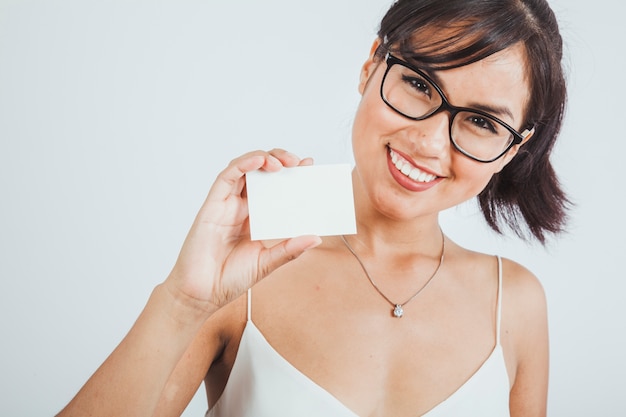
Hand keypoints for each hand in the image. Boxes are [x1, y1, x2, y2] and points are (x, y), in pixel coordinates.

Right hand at [165, 149, 321, 309]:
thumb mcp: (268, 262)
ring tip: (283, 162)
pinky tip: (260, 161)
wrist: (202, 294)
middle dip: (280, 160)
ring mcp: (226, 204)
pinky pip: (227, 177)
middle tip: (298, 162)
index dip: (291, 174)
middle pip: (261, 172)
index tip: (310, 166)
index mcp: (255, 217)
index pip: (275, 187)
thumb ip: (290, 249)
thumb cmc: (230, 278)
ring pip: (244, 168)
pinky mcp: (212, 205)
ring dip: (264, 158)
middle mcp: (241, 207)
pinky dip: (243, 164)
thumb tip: (317, 237)